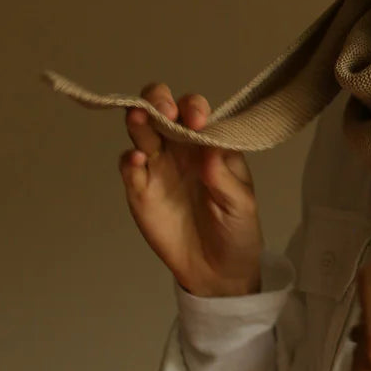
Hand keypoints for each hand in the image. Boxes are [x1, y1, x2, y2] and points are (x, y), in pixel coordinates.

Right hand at [118, 82, 263, 296]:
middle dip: (157, 100)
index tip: (198, 121)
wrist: (216, 270)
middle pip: (160, 108)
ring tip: (140, 119)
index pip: (195, 110)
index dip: (193, 107)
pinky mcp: (139, 188)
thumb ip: (224, 177)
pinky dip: (129, 160)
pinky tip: (138, 161)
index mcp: (208, 142)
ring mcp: (157, 165)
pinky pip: (129, 166)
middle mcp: (179, 146)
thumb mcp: (241, 204)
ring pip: (140, 130)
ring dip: (138, 119)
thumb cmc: (237, 228)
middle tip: (163, 111)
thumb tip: (208, 150)